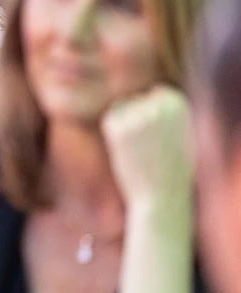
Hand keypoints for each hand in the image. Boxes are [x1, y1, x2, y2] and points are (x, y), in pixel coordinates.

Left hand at [101, 85, 192, 211]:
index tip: (162, 136)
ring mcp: (136, 114)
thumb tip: (151, 94)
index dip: (156, 115)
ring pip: (123, 108)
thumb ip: (167, 112)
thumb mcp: (180, 133)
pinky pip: (113, 120)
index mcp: (178, 103)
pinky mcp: (117, 126)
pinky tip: (128, 150)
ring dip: (127, 125)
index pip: (156, 94)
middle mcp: (157, 104)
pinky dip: (116, 133)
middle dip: (140, 119)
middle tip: (150, 147)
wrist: (162, 197)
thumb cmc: (174, 169)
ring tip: (141, 149)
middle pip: (137, 100)